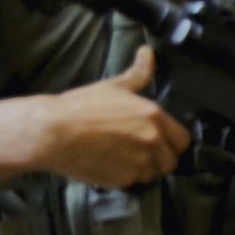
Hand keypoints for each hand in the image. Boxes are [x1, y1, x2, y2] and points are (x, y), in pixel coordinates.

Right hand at [23, 46, 190, 188]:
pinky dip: (125, 177)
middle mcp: (152, 140)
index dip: (172, 142)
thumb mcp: (113, 86)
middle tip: (140, 153)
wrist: (52, 132)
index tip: (160, 142)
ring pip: (153, 174)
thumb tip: (147, 52)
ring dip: (142, 169)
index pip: (183, 140)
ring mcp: (139, 162)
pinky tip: (109, 164)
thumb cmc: (80, 106)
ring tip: (122, 158)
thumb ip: (137, 74)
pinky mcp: (123, 179)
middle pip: (171, 161)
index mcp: (154, 116)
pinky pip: (133, 182)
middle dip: (159, 159)